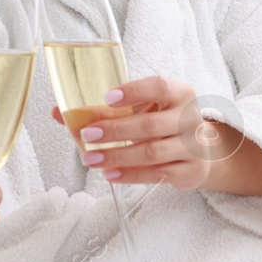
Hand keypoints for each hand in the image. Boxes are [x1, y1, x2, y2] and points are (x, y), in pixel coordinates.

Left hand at [52, 75, 239, 190]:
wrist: (201, 151)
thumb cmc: (164, 123)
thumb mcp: (144, 109)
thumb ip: (105, 109)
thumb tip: (60, 112)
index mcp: (180, 93)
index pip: (159, 86)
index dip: (133, 91)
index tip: (106, 97)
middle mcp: (190, 118)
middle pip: (150, 124)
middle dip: (115, 130)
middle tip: (87, 135)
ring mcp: (193, 147)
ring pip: (152, 152)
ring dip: (117, 156)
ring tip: (90, 159)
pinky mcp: (190, 172)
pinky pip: (156, 175)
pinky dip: (130, 175)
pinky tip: (109, 174)